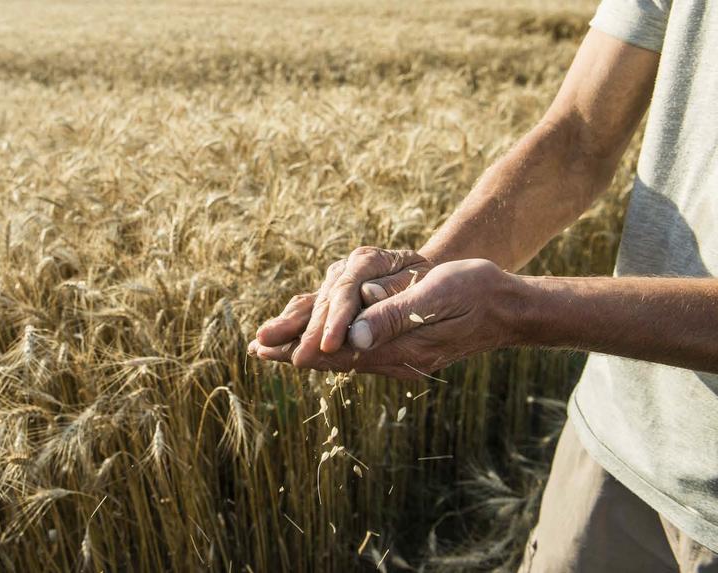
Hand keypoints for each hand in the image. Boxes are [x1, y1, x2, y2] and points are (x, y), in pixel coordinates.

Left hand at [250, 259, 524, 378]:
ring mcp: (401, 356)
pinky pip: (360, 352)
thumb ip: (393, 316)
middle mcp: (396, 358)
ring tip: (274, 350)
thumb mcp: (436, 296)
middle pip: (335, 358)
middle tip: (257, 350)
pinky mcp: (405, 349)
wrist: (508, 308)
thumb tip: (352, 336)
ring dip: (308, 352)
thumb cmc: (475, 292)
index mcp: (400, 346)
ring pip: (344, 357)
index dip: (301, 349)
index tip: (269, 350)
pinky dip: (332, 349)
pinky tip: (318, 346)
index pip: (340, 351)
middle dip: (294, 353)